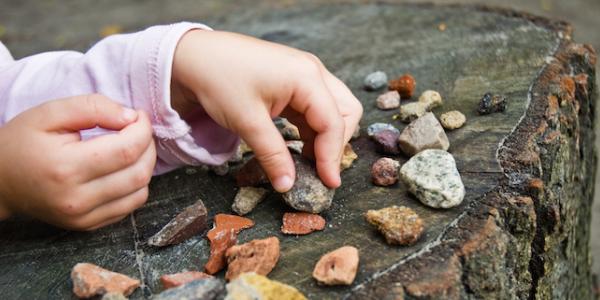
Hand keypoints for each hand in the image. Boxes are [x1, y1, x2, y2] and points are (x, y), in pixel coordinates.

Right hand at [0, 94, 155, 229]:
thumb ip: (92, 107)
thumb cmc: (22, 142)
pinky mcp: (87, 226)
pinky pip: (130, 206)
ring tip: (130, 147)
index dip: (142, 128)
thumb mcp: (49, 113)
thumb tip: (130, 117)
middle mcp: (77, 199)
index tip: (137, 115)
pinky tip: (122, 168)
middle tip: (137, 129)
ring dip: (145, 166)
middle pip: (139, 172)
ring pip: (141, 192)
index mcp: (66, 168)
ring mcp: (83, 217)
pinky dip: (136, 185)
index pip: (127, 149)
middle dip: (148, 145)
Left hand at [171, 30, 362, 191]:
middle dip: (336, 143)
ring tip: (307, 163)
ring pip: (332, 109)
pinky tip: (297, 147)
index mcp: (307, 77)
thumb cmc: (219, 81)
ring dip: (324, 137)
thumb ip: (273, 156)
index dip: (332, 157)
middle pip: (345, 111)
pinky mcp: (292, 80)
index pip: (334, 123)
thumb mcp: (247, 123)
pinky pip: (314, 107)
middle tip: (319, 171)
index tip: (328, 184)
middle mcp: (312, 71)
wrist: (192, 56)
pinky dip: (311, 129)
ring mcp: (303, 73)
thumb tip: (288, 186)